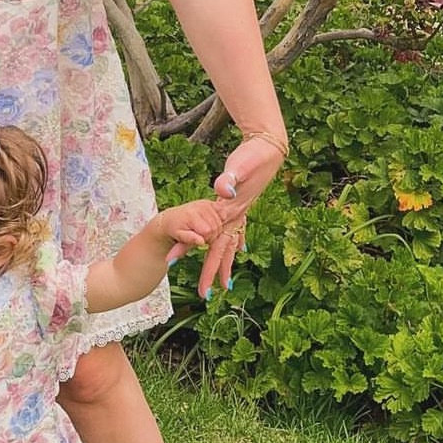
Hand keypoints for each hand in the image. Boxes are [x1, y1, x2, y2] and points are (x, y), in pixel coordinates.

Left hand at [158, 199, 227, 261]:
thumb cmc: (175, 229)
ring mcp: (206, 203)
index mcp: (192, 215)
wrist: (172, 218)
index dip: (205, 239)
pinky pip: (223, 213)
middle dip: (211, 235)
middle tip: (201, 236)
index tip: (199, 240)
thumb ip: (190, 239)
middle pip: (216, 227)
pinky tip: (211, 223)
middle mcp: (200, 206)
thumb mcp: (179, 236)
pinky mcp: (211, 202)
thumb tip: (201, 242)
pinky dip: (220, 220)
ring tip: (205, 231)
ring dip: (215, 229)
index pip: (208, 231)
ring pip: (220, 222)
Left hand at [198, 132, 286, 296]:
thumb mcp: (240, 165)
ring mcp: (242, 212)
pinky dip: (238, 243)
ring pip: (231, 244)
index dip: (192, 251)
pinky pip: (238, 230)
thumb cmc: (253, 155)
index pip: (211, 239)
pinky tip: (241, 250)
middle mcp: (237, 216)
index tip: (171, 263)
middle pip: (222, 250)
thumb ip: (230, 179)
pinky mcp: (244, 205)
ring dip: (226, 264)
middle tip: (203, 296)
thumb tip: (223, 190)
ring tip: (223, 286)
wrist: (270, 146)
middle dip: (211, 273)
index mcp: (231, 210)